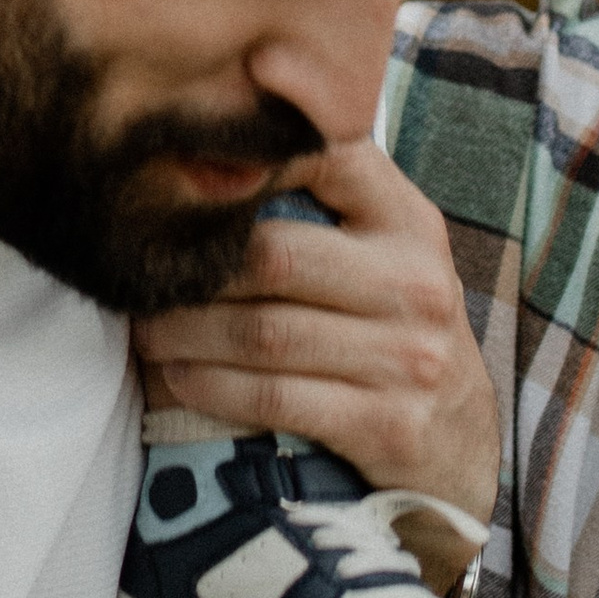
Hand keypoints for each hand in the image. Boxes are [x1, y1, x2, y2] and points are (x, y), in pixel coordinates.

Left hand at [133, 138, 495, 555]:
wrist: (461, 442)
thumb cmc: (393, 328)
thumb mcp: (385, 252)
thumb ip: (323, 200)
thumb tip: (206, 155)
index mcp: (408, 222)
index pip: (324, 159)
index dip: (242, 164)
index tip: (173, 176)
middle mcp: (416, 282)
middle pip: (274, 256)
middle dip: (191, 268)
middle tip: (137, 273)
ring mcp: (408, 357)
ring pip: (263, 333)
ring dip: (184, 332)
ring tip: (144, 328)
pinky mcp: (387, 425)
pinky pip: (275, 397)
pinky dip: (210, 386)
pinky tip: (176, 377)